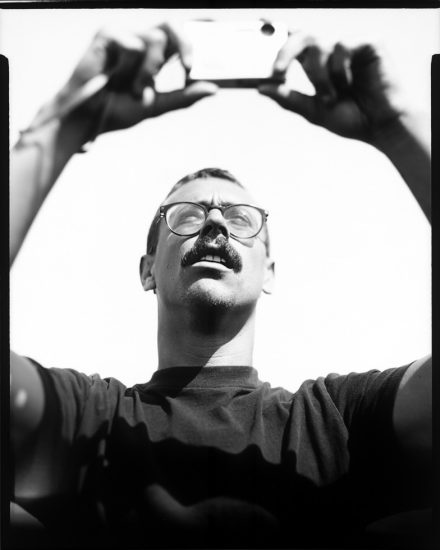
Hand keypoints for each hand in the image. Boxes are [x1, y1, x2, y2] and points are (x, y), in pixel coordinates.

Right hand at [55, 23, 216, 135]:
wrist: (88, 119)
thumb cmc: (117, 111)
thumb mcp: (156, 106)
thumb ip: (183, 96)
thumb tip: (213, 89)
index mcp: (154, 57)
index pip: (179, 37)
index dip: (196, 36)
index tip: (210, 49)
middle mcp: (140, 42)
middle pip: (171, 25)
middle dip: (185, 44)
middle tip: (189, 66)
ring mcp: (125, 36)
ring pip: (154, 39)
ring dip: (149, 70)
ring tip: (135, 88)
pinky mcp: (108, 34)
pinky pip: (133, 44)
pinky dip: (129, 66)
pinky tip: (115, 76)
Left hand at [259, 33, 400, 142]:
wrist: (380, 128)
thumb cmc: (350, 120)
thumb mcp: (313, 111)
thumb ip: (288, 98)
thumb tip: (261, 88)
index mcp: (316, 65)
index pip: (293, 43)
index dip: (277, 34)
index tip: (259, 29)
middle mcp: (331, 52)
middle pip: (301, 36)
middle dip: (285, 52)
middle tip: (277, 71)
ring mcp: (349, 47)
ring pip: (320, 45)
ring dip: (319, 76)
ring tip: (332, 97)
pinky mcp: (367, 44)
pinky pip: (342, 45)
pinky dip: (340, 69)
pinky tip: (349, 84)